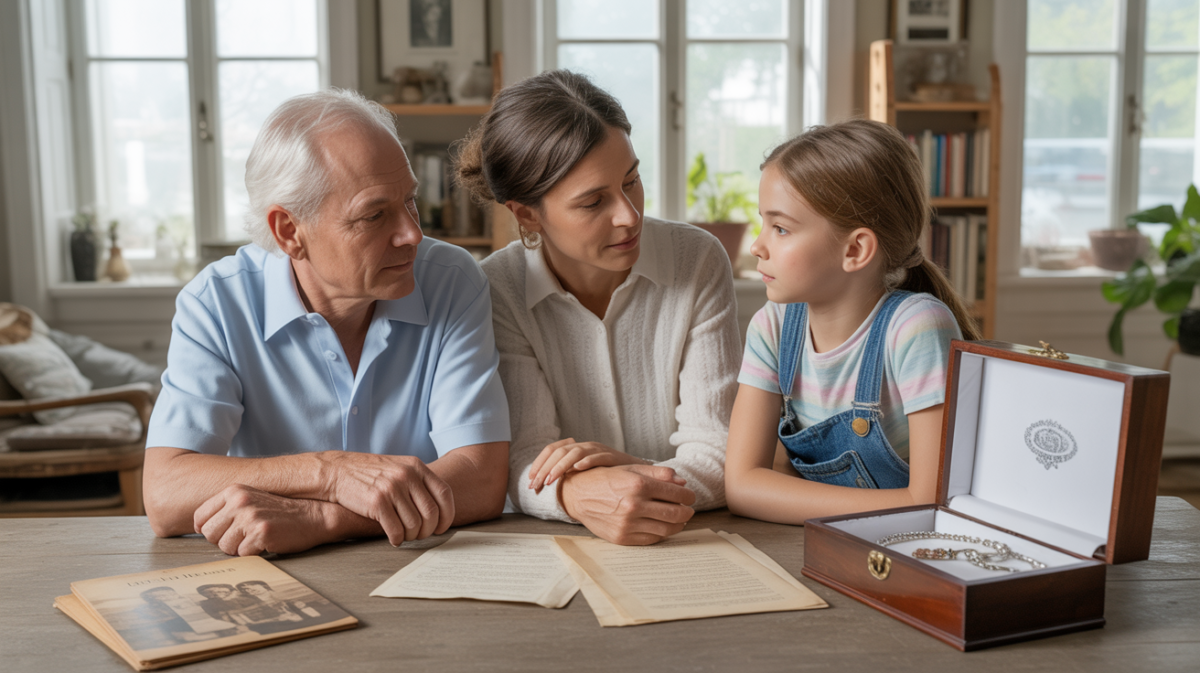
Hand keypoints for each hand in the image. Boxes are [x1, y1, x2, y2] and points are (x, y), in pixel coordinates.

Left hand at [193, 485, 332, 555]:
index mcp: (234, 491)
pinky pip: (242, 554)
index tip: (220, 533)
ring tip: (256, 539)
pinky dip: (253, 554)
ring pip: (224, 547)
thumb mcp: (251, 500)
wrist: (314, 515)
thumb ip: (226, 509)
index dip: (207, 530)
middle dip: (223, 541)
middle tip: (243, 537)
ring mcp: (250, 516)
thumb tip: (201, 528)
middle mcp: (239, 501)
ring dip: (239, 549)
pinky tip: (266, 543)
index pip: (200, 517)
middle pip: (209, 534)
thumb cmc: (281, 513)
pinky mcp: (261, 532)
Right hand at [319, 452, 454, 544]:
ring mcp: (392, 488)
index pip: (445, 493)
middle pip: (431, 513)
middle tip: (419, 535)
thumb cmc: (369, 473)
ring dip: (411, 536)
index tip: (441, 527)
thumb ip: (417, 482)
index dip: (447, 515)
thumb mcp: (398, 467)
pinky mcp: (377, 502)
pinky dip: (398, 539)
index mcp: (416, 466)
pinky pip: (396, 530)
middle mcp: (406, 475)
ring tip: (404, 536)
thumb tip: (437, 509)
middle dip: (428, 530)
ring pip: (414, 524)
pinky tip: (394, 539)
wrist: (336, 471)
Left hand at [528, 438, 646, 493]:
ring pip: (575, 452)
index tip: (530, 480)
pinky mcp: (613, 457)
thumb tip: (545, 485)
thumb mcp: (585, 474)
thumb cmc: (609, 477)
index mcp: (576, 448)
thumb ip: (569, 475)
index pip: (551, 449)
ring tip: (551, 480)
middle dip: (544, 468)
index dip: (538, 463)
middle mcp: (585, 446)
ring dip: (560, 466)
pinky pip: (598, 456)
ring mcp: (599, 450)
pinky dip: (586, 461)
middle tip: (536, 484)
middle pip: (559, 451)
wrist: (638, 474)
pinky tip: (577, 469)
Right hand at [559, 464, 696, 545]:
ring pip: (666, 529)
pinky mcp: (622, 537)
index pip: (677, 494)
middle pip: (676, 514)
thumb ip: (657, 473)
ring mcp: (628, 524)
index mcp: (638, 484)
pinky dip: (661, 533)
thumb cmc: (604, 479)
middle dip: (687, 512)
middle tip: (687, 509)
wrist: (577, 495)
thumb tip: (681, 482)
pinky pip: (651, 539)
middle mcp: (634, 505)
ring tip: (677, 519)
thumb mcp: (630, 469)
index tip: (689, 496)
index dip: (688, 496)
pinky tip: (661, 526)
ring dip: (677, 525)